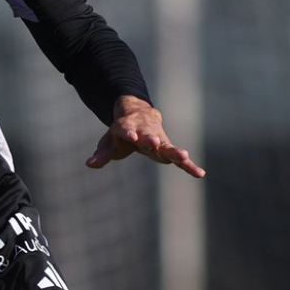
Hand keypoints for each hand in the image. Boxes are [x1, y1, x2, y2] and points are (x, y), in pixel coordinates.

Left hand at [86, 95, 204, 178]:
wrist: (140, 115)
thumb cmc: (123, 133)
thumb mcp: (109, 142)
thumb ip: (102, 155)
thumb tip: (89, 164)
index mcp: (128, 128)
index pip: (127, 130)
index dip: (129, 133)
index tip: (132, 136)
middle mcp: (145, 132)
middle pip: (149, 136)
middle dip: (151, 139)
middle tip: (155, 142)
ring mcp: (159, 140)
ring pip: (167, 145)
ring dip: (174, 151)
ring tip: (183, 155)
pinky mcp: (168, 149)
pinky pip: (180, 159)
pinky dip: (189, 165)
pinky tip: (200, 174)